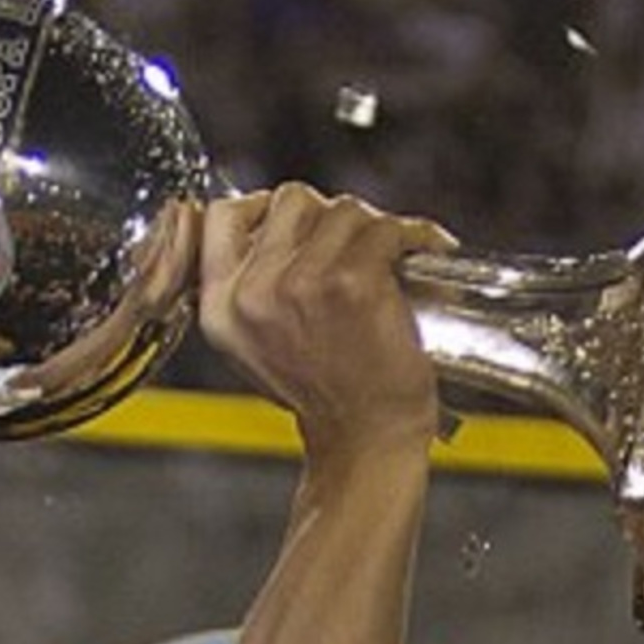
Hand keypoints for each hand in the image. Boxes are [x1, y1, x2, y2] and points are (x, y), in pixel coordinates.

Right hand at [198, 186, 450, 470]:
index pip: (222, 215)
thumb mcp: (257, 347)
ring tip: (387, 264)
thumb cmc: (326, 399)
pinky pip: (385, 229)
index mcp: (221, 307)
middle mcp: (254, 292)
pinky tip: (422, 255)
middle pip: (292, 201)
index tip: (296, 223)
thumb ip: (251, 289)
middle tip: (354, 249)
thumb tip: (270, 227)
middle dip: (328, 218)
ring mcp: (303, 283)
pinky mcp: (352, 283)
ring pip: (342, 210)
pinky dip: (411, 236)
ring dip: (372, 230)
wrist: (367, 442)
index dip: (263, 207)